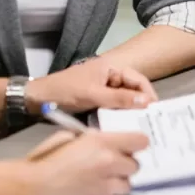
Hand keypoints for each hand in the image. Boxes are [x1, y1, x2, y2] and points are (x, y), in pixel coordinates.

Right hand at [16, 129, 149, 194]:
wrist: (30, 189)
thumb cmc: (44, 161)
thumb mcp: (69, 137)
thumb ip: (92, 139)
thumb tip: (106, 141)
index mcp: (101, 141)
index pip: (140, 141)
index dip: (136, 144)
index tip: (132, 147)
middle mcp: (109, 162)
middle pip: (135, 165)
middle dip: (124, 165)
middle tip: (109, 166)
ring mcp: (107, 185)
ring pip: (127, 184)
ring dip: (116, 183)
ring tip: (98, 182)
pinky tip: (88, 192)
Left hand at [28, 59, 158, 114]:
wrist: (37, 99)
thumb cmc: (65, 92)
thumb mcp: (93, 95)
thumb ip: (119, 99)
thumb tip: (146, 102)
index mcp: (110, 67)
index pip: (137, 79)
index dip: (148, 93)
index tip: (157, 110)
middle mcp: (109, 76)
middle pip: (133, 89)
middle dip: (143, 103)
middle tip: (153, 122)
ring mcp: (103, 89)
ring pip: (124, 100)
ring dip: (132, 111)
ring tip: (142, 127)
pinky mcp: (97, 100)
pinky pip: (114, 107)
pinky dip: (120, 115)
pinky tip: (125, 127)